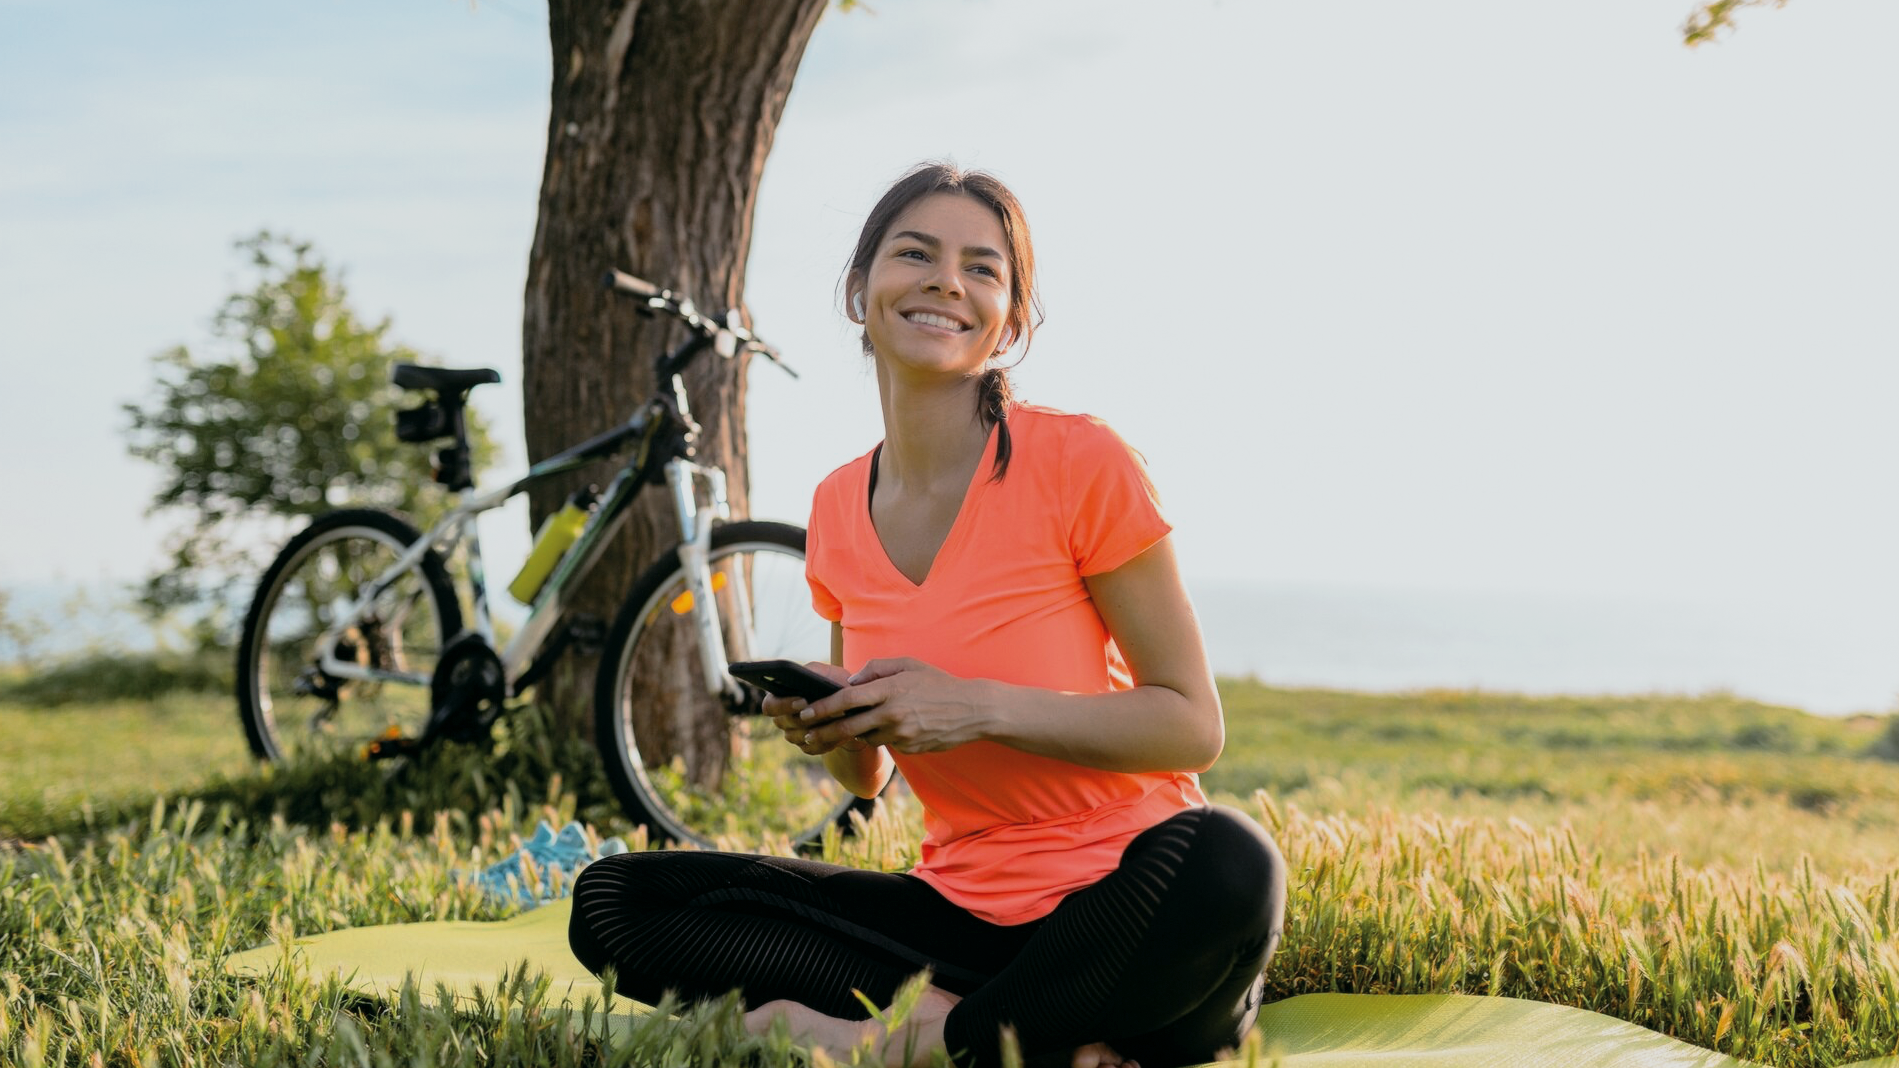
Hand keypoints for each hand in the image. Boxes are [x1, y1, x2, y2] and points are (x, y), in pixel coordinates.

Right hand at [764, 662, 866, 755]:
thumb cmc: (833, 683)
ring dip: (816, 728)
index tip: (802, 700)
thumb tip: (802, 677)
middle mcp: (782, 718)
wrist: (852, 702)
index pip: (769, 705)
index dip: (783, 705)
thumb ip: (810, 672)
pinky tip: (838, 732)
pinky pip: (812, 748)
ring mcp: (794, 734)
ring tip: (835, 719)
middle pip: (783, 723)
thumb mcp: (823, 673)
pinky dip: (825, 741)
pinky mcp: (808, 746)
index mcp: (779, 698)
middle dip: (804, 717)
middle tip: (822, 711)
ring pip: (798, 737)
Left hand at [800, 657, 987, 754]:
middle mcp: (892, 714)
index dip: (822, 707)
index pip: (847, 700)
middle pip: (848, 727)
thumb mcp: (909, 664)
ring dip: (856, 733)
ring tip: (848, 727)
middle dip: (824, 732)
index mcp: (890, 689)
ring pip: (867, 737)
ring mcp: (901, 734)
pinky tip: (891, 728)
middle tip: (806, 734)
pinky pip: (888, 744)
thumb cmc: (938, 683)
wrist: (972, 710)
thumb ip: (877, 668)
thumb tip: (852, 682)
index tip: (805, 712)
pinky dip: (883, 737)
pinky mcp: (909, 749)